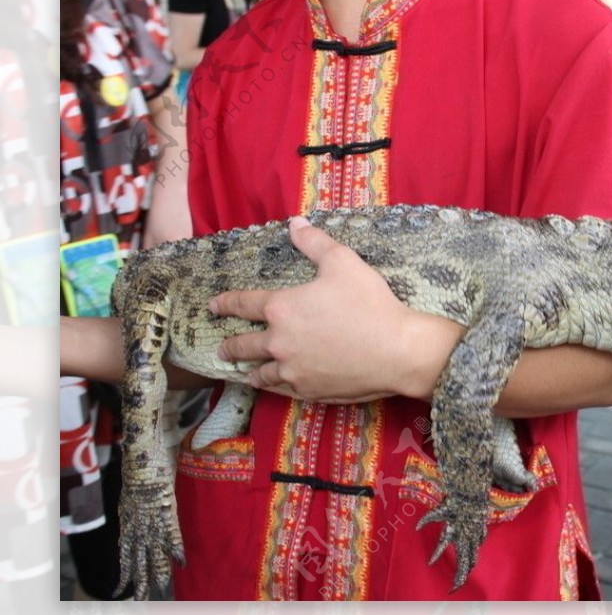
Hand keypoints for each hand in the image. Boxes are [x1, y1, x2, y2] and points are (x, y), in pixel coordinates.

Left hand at [209, 217, 464, 402]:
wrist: (396, 350)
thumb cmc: (369, 303)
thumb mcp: (343, 262)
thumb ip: (315, 241)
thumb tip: (294, 223)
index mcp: (282, 308)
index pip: (243, 304)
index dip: (225, 303)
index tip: (212, 305)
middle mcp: (278, 342)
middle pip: (243, 345)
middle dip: (230, 346)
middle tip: (222, 349)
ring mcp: (293, 370)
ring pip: (261, 374)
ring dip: (251, 372)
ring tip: (246, 374)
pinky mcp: (309, 390)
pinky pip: (284, 390)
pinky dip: (277, 387)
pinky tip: (277, 387)